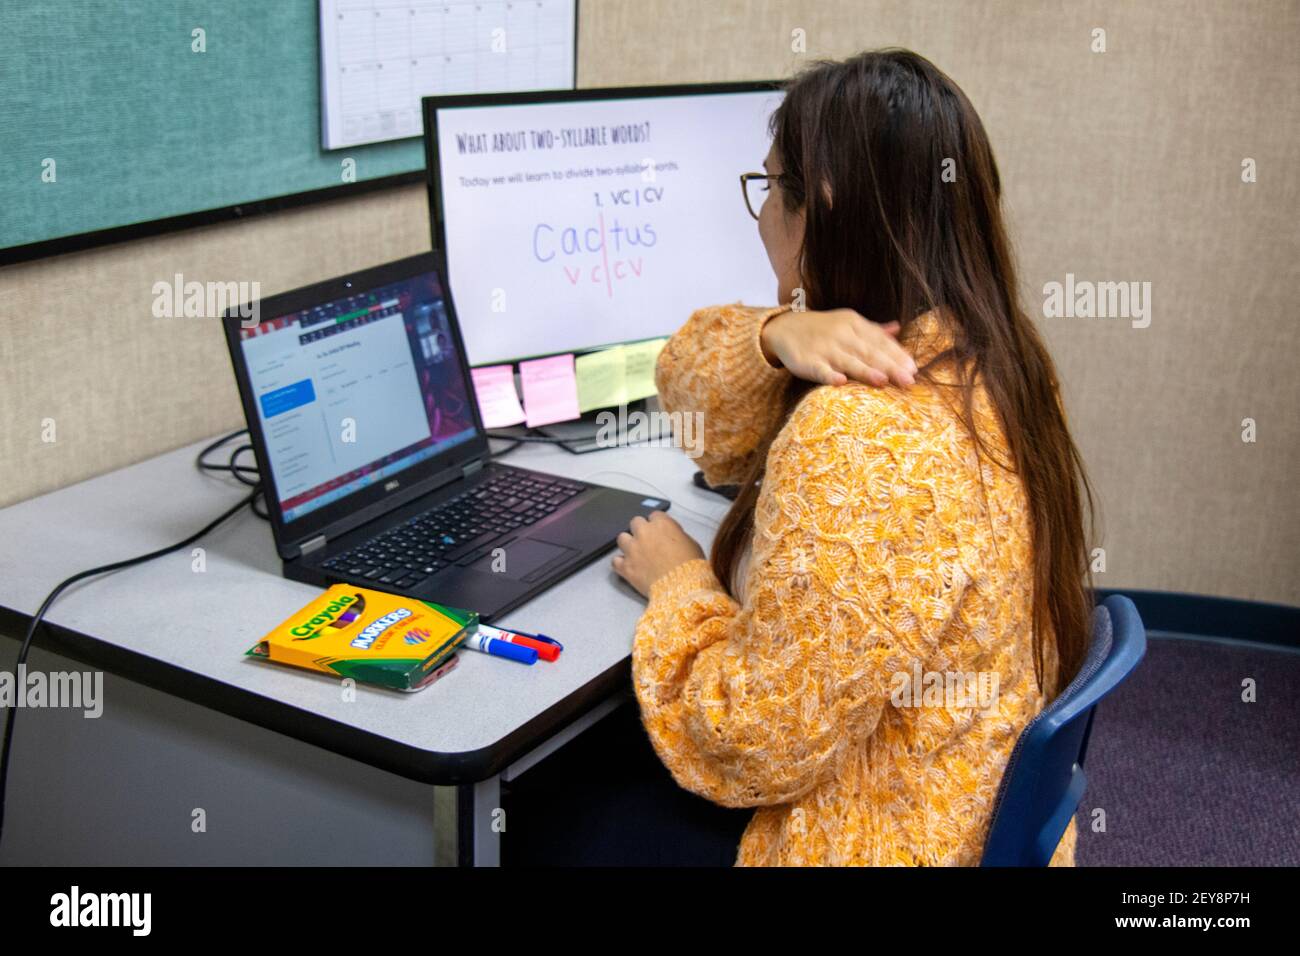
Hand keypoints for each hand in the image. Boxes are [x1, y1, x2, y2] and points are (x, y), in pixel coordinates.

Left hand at [612, 511, 705, 597]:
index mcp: (662, 524)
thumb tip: (673, 537)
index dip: (658, 524)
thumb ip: (678, 535)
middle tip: (648, 541)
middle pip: (636, 522)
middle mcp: (644, 533)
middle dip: (641, 530)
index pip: (655, 515)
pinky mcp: (626, 567)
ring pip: (622, 538)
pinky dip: (620, 563)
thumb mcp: (692, 544)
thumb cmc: (691, 567)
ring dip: (628, 544)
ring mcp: (633, 549)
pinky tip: (627, 566)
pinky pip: (615, 561)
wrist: (682, 587)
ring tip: (635, 552)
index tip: (661, 532)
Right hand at [760, 307, 916, 386]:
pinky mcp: (806, 361)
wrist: (783, 327)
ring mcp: (823, 348)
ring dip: (865, 371)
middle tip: (908, 380)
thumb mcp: (847, 323)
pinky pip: (819, 369)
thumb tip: (898, 328)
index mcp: (853, 324)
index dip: (897, 354)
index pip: (879, 340)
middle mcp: (841, 334)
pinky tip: (841, 382)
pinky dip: (829, 375)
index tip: (914, 368)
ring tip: (883, 381)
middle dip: (889, 366)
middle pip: (868, 352)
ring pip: (848, 361)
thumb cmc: (822, 329)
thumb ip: (872, 329)